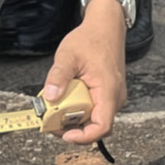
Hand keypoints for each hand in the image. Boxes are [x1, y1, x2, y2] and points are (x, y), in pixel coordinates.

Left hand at [41, 0, 126, 144]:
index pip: (102, 126)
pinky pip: (94, 108)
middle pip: (95, 125)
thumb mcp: (68, 55)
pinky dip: (79, 108)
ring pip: (94, 117)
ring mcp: (112, 96)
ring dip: (75, 118)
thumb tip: (50, 97)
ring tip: (55, 109)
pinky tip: (65, 99)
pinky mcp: (107, 93)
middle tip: (51, 121)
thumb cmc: (90, 40)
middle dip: (73, 128)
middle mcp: (114, 98)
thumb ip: (58, 76)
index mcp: (108, 91)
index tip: (64, 135)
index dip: (84, 136)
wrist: (105, 28)